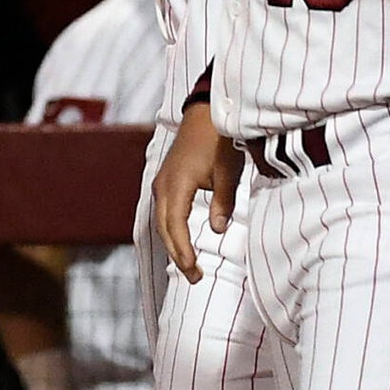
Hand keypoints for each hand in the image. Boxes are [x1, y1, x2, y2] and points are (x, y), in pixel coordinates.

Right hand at [154, 97, 240, 284]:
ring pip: (163, 221)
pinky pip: (165, 211)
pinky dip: (172, 229)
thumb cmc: (219, 140)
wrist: (207, 113)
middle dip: (178, 255)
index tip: (193, 270)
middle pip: (164, 229)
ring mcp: (163, 182)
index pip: (175, 227)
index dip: (183, 251)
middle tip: (194, 277)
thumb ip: (222, 203)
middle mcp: (163, 186)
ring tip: (189, 264)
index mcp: (176, 185)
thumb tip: (218, 230)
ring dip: (174, 244)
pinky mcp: (167, 180)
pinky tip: (183, 239)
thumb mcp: (227, 173)